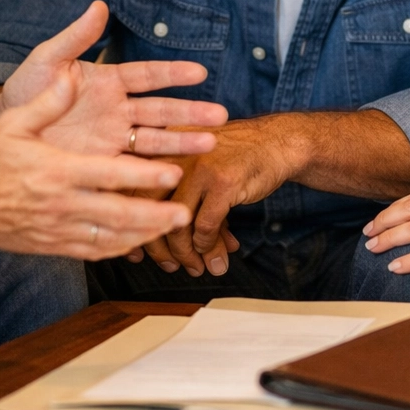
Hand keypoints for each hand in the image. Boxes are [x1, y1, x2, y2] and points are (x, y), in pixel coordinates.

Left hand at [0, 1, 227, 155]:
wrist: (4, 130)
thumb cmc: (25, 91)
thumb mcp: (47, 60)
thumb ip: (75, 37)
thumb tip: (99, 4)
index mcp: (109, 81)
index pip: (148, 75)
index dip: (173, 73)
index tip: (200, 72)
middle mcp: (118, 110)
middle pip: (162, 110)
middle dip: (191, 112)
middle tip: (221, 115)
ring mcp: (113, 138)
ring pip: (156, 139)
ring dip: (183, 141)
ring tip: (210, 143)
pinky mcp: (104, 164)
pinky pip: (134, 167)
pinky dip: (155, 171)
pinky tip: (177, 175)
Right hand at [0, 73, 192, 259]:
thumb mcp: (16, 123)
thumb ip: (49, 101)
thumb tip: (72, 77)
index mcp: (58, 170)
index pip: (111, 175)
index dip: (145, 176)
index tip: (173, 173)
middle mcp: (63, 203)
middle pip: (119, 214)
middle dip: (155, 214)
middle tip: (183, 213)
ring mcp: (58, 228)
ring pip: (111, 237)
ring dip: (144, 234)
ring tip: (171, 228)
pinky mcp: (53, 244)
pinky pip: (93, 251)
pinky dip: (119, 247)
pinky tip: (137, 243)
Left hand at [127, 116, 304, 276]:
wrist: (277, 142)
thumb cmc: (234, 158)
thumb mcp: (195, 167)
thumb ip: (176, 200)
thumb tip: (155, 249)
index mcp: (161, 146)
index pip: (132, 191)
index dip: (133, 225)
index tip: (136, 252)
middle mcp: (174, 152)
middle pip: (148, 208)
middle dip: (156, 246)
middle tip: (168, 265)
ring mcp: (198, 166)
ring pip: (178, 223)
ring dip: (187, 254)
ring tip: (195, 268)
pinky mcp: (223, 180)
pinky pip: (206, 225)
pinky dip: (207, 245)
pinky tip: (215, 254)